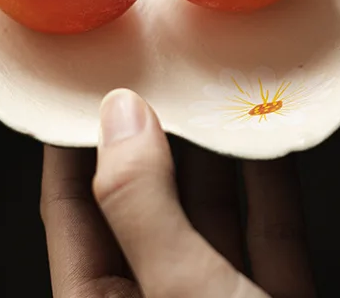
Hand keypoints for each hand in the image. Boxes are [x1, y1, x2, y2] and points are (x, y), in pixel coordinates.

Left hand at [40, 89, 316, 296]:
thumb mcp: (183, 292)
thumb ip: (146, 204)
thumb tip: (121, 114)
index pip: (69, 209)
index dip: (71, 141)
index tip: (81, 80)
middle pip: (144, 200)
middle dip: (152, 131)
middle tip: (157, 65)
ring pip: (208, 212)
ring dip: (215, 150)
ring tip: (212, 85)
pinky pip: (269, 229)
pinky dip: (271, 182)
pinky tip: (269, 132)